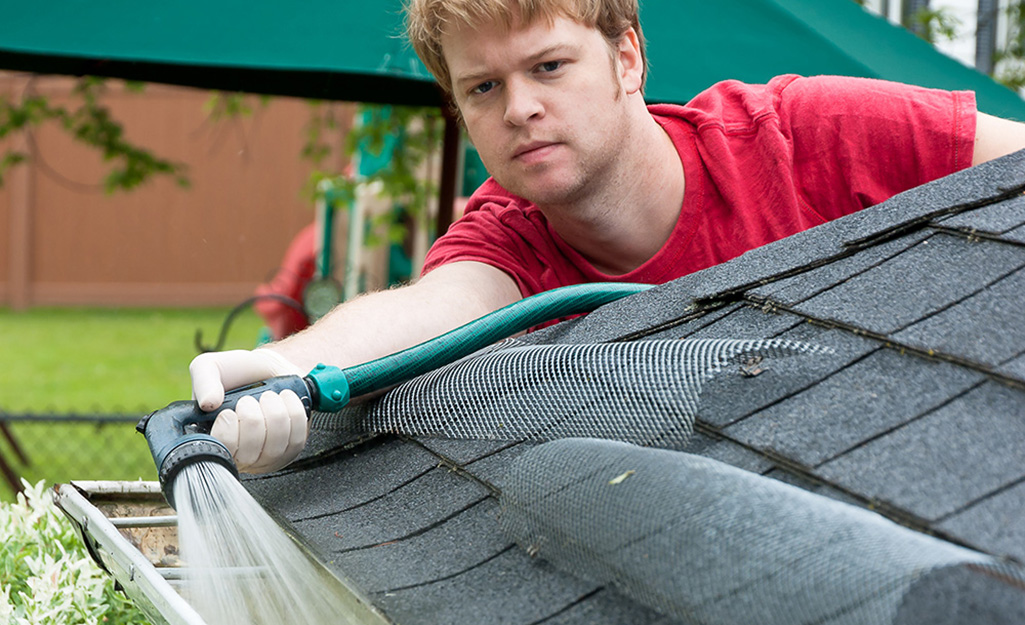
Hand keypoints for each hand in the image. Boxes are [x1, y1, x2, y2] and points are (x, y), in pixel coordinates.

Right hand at [189, 349, 307, 472]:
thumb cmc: (237, 372)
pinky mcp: (291, 448)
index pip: (221, 454)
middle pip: (250, 452)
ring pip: (275, 443)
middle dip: (252, 417)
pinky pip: (296, 437)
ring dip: (274, 411)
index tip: (229, 411)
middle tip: (249, 399)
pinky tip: (284, 400)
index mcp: (215, 440)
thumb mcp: (210, 367)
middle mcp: (240, 454)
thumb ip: (203, 382)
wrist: (269, 367)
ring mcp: (267, 455)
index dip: (227, 431)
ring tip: (268, 397)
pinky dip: (292, 411)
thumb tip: (208, 404)